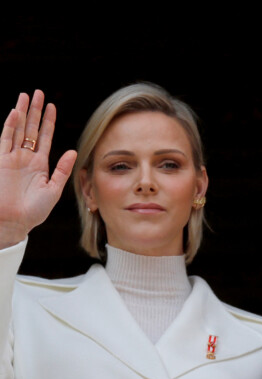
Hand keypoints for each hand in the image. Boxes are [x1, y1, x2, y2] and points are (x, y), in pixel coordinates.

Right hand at [0, 90, 76, 248]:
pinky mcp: (2, 161)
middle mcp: (26, 158)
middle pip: (31, 129)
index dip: (48, 122)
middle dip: (35, 111)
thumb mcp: (54, 190)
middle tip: (38, 93)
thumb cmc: (35, 210)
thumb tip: (73, 151)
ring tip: (26, 95)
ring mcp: (13, 158)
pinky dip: (10, 125)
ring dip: (22, 113)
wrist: (15, 221)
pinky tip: (16, 113)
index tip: (52, 107)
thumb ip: (62, 170)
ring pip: (18, 129)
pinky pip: (6, 139)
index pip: (44, 138)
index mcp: (41, 165)